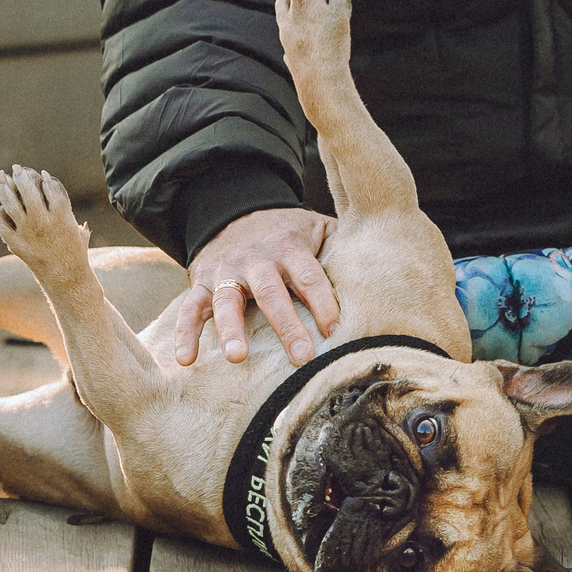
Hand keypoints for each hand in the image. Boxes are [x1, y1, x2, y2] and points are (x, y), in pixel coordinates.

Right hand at [170, 207, 338, 366]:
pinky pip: (190, 308)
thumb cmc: (288, 233)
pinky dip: (185, 333)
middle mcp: (257, 258)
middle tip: (301, 356)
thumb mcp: (316, 229)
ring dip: (231, 328)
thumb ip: (342, 246)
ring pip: (226, 300)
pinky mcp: (201, 281)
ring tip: (237, 357)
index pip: (310, 276)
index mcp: (290, 246)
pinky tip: (186, 360)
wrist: (234, 212)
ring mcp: (226, 270)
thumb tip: (386, 266)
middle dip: (286, 324)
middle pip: (271, 292)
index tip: (333, 329)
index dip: (322, 301)